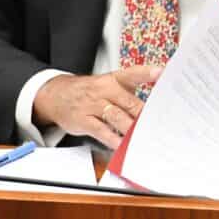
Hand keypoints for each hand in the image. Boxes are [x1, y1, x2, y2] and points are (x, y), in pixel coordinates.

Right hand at [33, 65, 160, 149]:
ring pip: (116, 116)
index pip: (132, 73)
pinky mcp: (83, 120)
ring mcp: (93, 105)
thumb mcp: (110, 83)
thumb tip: (156, 104)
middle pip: (129, 101)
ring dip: (131, 128)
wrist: (57, 94)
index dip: (147, 73)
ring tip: (144, 136)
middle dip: (145, 113)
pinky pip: (101, 131)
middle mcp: (104, 90)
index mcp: (114, 79)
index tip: (161, 73)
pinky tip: (122, 145)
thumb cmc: (90, 91)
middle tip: (160, 122)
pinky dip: (113, 139)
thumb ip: (131, 92)